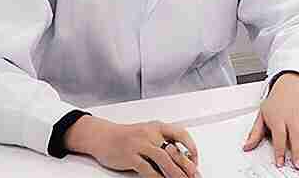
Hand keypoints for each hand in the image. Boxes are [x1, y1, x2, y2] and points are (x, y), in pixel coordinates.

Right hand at [64, 116, 198, 177]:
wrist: (103, 136)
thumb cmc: (126, 136)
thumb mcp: (148, 133)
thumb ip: (162, 141)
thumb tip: (180, 156)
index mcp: (158, 126)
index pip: (181, 134)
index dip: (191, 147)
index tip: (195, 159)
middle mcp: (151, 134)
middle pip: (174, 150)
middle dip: (187, 165)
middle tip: (194, 175)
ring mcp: (140, 144)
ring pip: (163, 159)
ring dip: (175, 172)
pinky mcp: (130, 156)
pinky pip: (147, 168)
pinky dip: (156, 177)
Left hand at [243, 73, 298, 168]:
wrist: (290, 86)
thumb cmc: (276, 102)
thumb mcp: (262, 114)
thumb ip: (255, 132)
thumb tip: (247, 146)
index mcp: (279, 118)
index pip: (280, 136)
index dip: (280, 150)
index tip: (280, 162)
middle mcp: (293, 119)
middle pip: (296, 137)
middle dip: (298, 152)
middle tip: (298, 164)